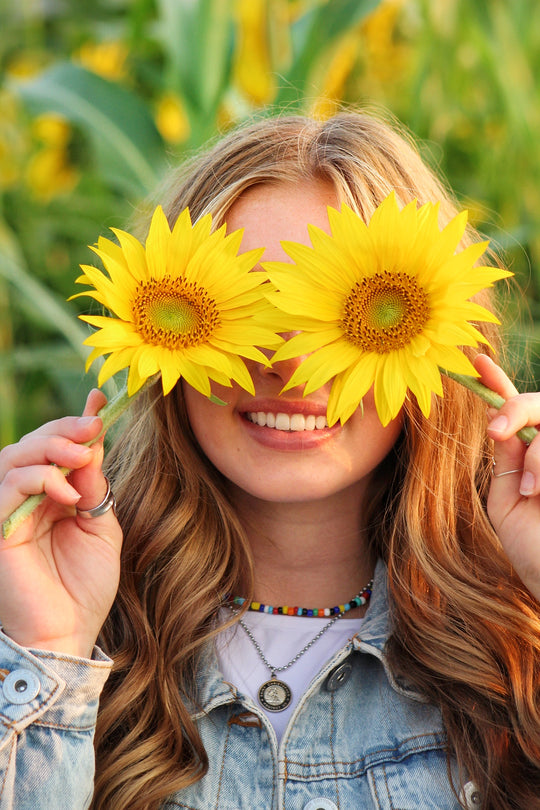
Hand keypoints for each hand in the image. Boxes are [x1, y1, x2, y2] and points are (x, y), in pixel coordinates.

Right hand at [0, 390, 121, 657]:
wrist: (69, 635)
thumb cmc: (85, 588)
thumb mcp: (101, 526)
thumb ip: (94, 486)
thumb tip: (91, 446)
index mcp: (50, 497)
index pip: (56, 450)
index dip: (75, 422)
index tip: (99, 399)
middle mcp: (25, 501)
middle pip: (32, 445)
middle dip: (64, 429)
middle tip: (92, 426)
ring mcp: (7, 513)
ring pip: (13, 457)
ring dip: (50, 447)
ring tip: (82, 456)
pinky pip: (7, 487)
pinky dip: (38, 479)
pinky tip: (67, 493)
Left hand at [475, 354, 539, 600]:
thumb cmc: (531, 549)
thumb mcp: (506, 501)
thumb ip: (505, 461)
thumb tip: (496, 418)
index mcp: (526, 456)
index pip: (513, 408)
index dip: (496, 381)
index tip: (475, 360)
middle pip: (538, 404)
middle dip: (516, 409)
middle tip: (497, 431)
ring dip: (538, 456)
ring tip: (532, 493)